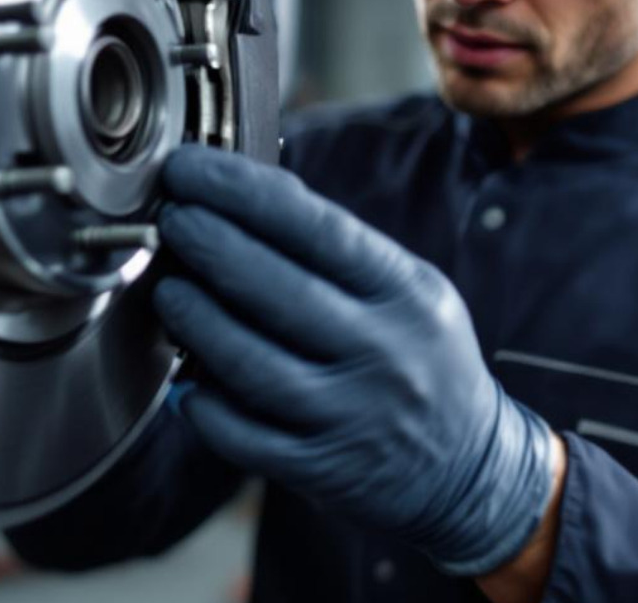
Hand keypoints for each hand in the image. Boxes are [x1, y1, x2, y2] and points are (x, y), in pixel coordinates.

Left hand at [154, 145, 557, 575]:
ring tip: (168, 290)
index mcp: (406, 293)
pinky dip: (203, 405)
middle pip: (276, 290)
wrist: (468, 469)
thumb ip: (338, 247)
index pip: (316, 228)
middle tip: (169, 219)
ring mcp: (350, 415)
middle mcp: (383, 352)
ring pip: (250, 364)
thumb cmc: (419, 356)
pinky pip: (243, 435)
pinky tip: (183, 380)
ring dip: (194, 321)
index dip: (242, 192)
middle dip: (209, 245)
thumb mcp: (409, 290)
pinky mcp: (321, 468)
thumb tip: (248, 190)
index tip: (191, 169)